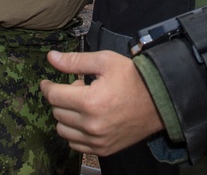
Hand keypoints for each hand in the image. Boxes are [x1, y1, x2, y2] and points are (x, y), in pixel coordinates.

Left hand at [40, 50, 164, 155]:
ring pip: (63, 130)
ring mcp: (97, 140)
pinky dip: (75, 132)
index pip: (54, 96)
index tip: (47, 83)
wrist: (159, 100)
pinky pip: (75, 144)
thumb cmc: (133, 78)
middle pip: (57, 112)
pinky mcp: (102, 149)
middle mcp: (91, 124)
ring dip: (66, 116)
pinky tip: (86, 119)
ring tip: (83, 105)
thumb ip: (75, 61)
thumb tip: (51, 58)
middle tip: (78, 88)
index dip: (47, 87)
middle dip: (62, 98)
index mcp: (90, 101)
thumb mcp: (105, 61)